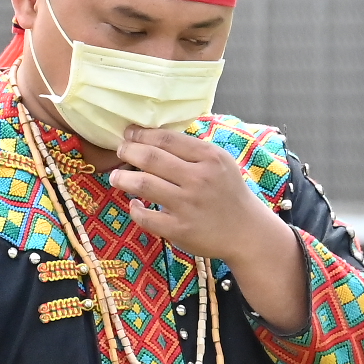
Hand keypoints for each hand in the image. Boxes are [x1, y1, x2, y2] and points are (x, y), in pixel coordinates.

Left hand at [104, 126, 279, 261]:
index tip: (128, 132)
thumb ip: (192, 149)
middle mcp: (198, 178)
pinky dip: (134, 208)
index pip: (166, 138)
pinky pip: (145, 216)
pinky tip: (134, 204)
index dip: (141, 133)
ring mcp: (188, 204)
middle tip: (120, 151)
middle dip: (127, 151)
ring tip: (115, 176)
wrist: (247, 231)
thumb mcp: (220, 162)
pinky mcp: (179, 229)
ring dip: (122, 178)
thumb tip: (153, 134)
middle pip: (150, 157)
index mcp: (209, 158)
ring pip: (143, 184)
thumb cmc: (228, 192)